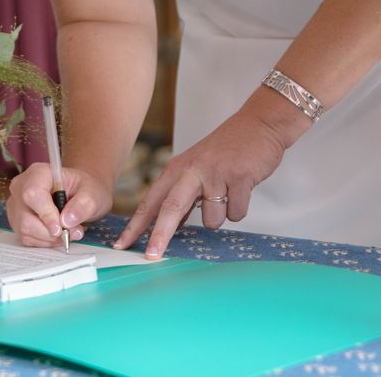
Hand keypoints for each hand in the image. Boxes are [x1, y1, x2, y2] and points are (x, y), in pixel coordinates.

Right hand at [7, 163, 112, 246]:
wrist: (79, 193)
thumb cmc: (84, 189)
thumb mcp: (92, 193)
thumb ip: (83, 205)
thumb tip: (67, 221)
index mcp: (38, 173)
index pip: (33, 194)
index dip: (46, 214)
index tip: (61, 228)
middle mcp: (21, 187)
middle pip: (26, 218)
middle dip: (51, 232)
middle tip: (74, 232)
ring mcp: (16, 205)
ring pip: (25, 230)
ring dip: (50, 238)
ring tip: (69, 231)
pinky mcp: (17, 220)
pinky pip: (26, 238)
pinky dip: (44, 241)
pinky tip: (57, 233)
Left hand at [113, 108, 288, 259]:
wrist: (259, 124)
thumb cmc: (225, 150)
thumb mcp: (195, 168)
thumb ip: (181, 196)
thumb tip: (169, 227)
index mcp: (176, 169)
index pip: (151, 202)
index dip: (135, 225)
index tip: (121, 244)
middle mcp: (192, 170)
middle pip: (171, 208)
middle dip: (160, 235)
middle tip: (151, 256)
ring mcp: (216, 174)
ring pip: (212, 220)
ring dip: (220, 215)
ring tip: (228, 193)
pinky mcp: (240, 177)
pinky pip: (236, 214)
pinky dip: (239, 209)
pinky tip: (242, 190)